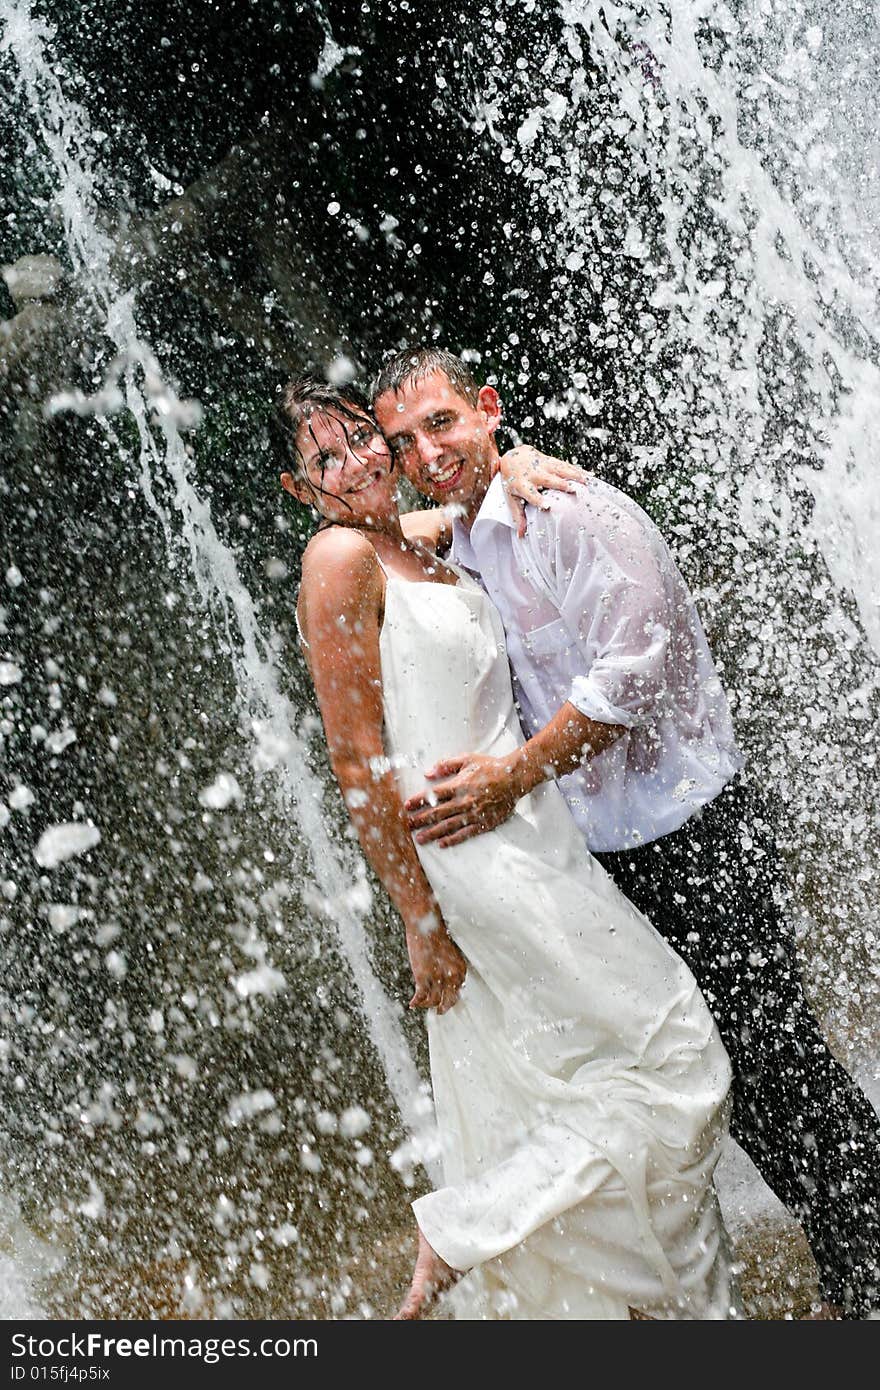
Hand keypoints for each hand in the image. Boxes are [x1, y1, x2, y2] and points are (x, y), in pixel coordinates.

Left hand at [405, 752, 526, 846]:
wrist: (514, 779)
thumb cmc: (490, 767)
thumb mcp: (467, 759)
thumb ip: (446, 764)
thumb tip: (427, 772)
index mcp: (458, 785)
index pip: (432, 795)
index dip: (418, 801)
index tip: (406, 807)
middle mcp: (463, 801)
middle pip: (436, 813)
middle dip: (419, 820)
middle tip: (407, 826)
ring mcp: (473, 814)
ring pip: (448, 826)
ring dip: (432, 833)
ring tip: (419, 838)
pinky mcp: (483, 823)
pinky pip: (465, 834)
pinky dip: (452, 840)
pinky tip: (441, 844)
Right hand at [406, 914, 466, 1013]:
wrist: (425, 923)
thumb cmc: (436, 936)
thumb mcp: (449, 954)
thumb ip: (449, 968)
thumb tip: (444, 982)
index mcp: (460, 970)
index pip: (458, 993)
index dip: (451, 1000)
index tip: (445, 1004)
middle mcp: (452, 976)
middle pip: (449, 1001)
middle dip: (443, 1008)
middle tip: (438, 1011)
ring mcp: (438, 978)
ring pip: (433, 1001)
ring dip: (427, 1005)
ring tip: (421, 1004)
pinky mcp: (423, 977)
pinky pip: (420, 997)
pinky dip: (416, 1002)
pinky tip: (411, 1004)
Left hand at [495, 446, 585, 538]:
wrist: (513, 458)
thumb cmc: (513, 482)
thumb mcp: (512, 499)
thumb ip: (518, 516)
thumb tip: (521, 535)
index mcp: (523, 485)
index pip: (531, 494)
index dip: (538, 500)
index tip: (547, 506)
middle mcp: (534, 475)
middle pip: (549, 480)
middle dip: (561, 484)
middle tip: (572, 491)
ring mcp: (543, 466)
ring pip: (560, 470)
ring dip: (573, 475)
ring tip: (585, 482)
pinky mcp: (551, 461)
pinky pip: (566, 465)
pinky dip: (578, 470)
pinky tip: (589, 475)